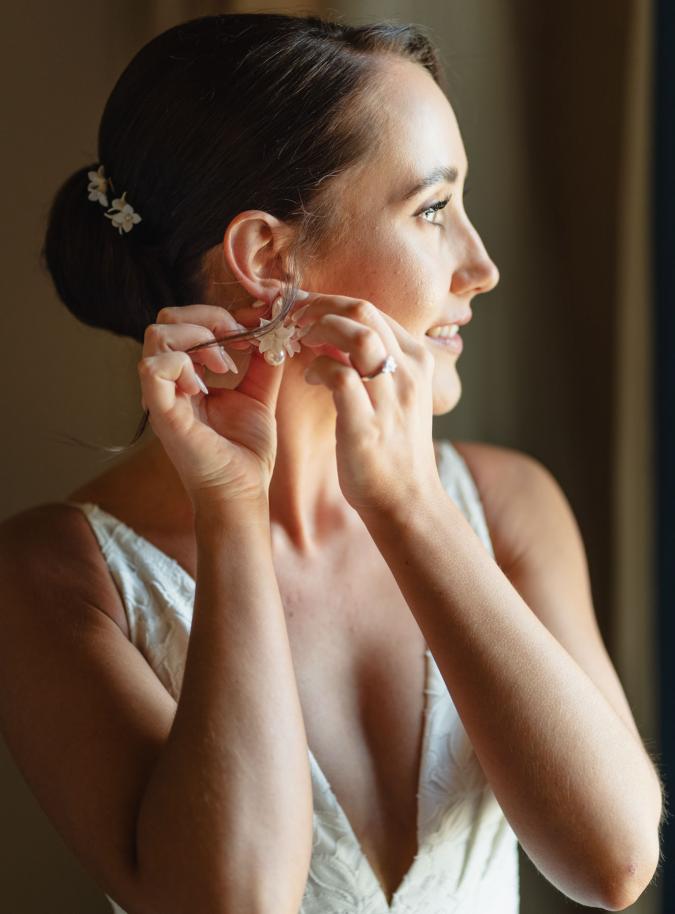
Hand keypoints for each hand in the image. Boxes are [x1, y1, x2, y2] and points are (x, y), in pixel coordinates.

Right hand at [137, 303, 283, 509]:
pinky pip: (153, 369)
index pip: (185, 322)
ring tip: (227, 365)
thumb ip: (264, 362)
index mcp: (188, 374)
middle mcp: (169, 381)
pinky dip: (183, 365)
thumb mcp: (260, 394)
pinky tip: (206, 386)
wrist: (242, 490)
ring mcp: (163, 395)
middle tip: (238, 341)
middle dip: (208, 318)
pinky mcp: (163, 413)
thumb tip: (274, 330)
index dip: (218, 315)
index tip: (254, 328)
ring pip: (158, 334)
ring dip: (199, 338)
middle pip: (167, 320)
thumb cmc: (245, 451)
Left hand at [293, 293, 440, 514]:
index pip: (372, 310)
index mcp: (416, 360)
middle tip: (293, 317)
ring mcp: (390, 398)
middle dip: (319, 305)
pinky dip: (319, 367)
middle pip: (363, 310)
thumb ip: (373, 364)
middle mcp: (408, 372)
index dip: (331, 302)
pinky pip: (340, 376)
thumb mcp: (396, 395)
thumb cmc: (394, 448)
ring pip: (356, 334)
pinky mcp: (367, 424)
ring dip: (319, 328)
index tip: (304, 307)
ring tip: (300, 339)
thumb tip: (334, 337)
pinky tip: (310, 376)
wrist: (407, 500)